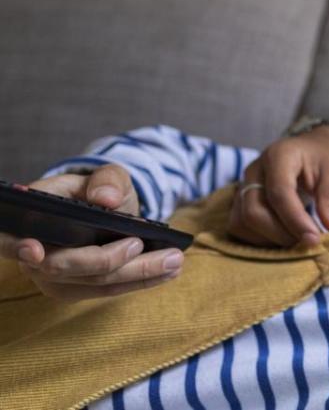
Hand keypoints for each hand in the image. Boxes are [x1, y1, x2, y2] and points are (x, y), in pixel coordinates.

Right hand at [0, 165, 183, 300]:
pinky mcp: (75, 288)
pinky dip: (139, 282)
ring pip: (92, 283)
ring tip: (174, 261)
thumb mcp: (106, 176)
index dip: (17, 246)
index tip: (35, 249)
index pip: (10, 238)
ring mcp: (53, 275)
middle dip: (109, 259)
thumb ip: (107, 179)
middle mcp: (35, 252)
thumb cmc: (100, 191)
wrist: (108, 211)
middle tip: (144, 244)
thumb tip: (106, 198)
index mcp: (32, 218)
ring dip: (136, 275)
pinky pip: (106, 290)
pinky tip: (167, 272)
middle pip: (66, 266)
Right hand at [227, 126, 328, 247]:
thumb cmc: (322, 157)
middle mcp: (254, 170)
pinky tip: (284, 237)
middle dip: (281, 234)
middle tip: (309, 241)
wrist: (310, 148)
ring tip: (298, 239)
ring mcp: (242, 185)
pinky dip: (260, 239)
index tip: (314, 239)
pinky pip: (239, 227)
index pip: (279, 193)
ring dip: (270, 239)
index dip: (295, 220)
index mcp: (278, 156)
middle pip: (253, 212)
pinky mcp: (239, 200)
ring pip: (242, 223)